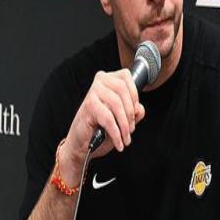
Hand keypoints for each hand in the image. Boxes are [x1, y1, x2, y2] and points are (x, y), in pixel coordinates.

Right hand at [59, 69, 144, 184]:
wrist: (81, 143)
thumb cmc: (101, 128)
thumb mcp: (123, 117)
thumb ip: (134, 110)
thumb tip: (138, 109)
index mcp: (108, 79)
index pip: (126, 76)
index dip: (134, 96)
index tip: (135, 113)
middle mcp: (99, 82)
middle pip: (123, 90)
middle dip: (130, 113)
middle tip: (130, 129)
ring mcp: (92, 93)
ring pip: (116, 104)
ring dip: (124, 125)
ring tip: (125, 137)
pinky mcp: (89, 106)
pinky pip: (108, 118)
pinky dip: (116, 133)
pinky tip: (118, 142)